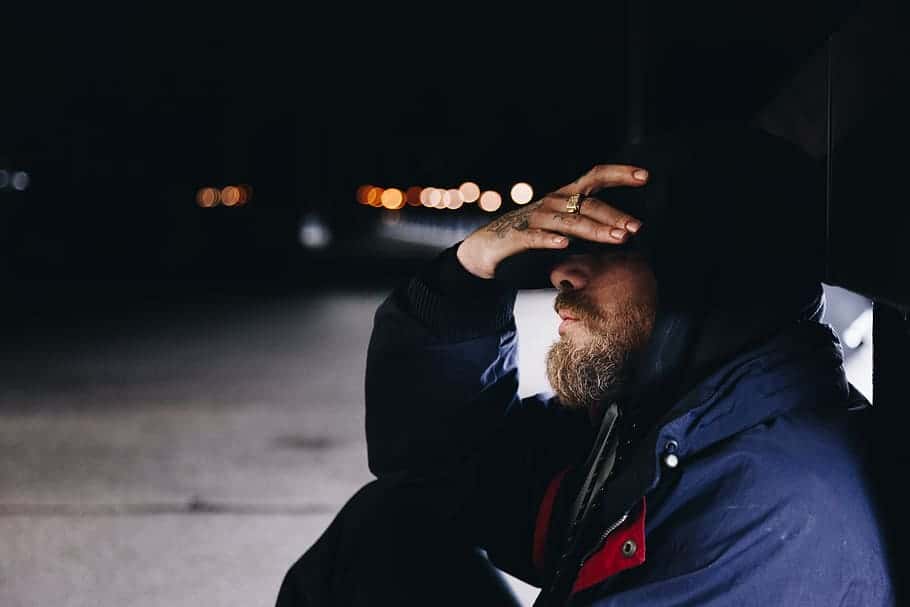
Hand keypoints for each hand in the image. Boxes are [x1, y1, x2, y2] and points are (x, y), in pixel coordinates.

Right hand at [456, 164, 649, 278]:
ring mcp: (535, 218)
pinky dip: (550, 240)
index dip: (620, 174)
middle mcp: (552, 202)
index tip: (645, 176)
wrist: (486, 247)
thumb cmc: (529, 235)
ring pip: (569, 221)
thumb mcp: (563, 227)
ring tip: (617, 238)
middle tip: (635, 228)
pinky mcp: (517, 236)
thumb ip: (588, 226)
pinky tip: (565, 245)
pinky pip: (536, 237)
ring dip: (595, 229)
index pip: (595, 178)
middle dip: (614, 215)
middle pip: (588, 204)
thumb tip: (622, 232)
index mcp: (565, 197)